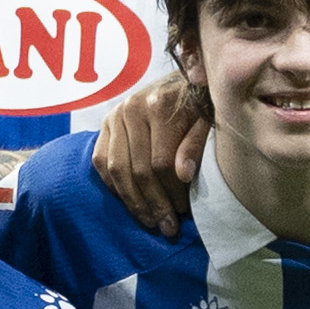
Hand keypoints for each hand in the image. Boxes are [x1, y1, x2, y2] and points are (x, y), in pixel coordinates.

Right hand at [96, 70, 209, 235]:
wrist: (183, 81)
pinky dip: (114, 185)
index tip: (184, 213)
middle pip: (138, 169)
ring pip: (117, 169)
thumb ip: (196, 145)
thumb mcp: (208, 121)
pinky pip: (101, 161)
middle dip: (154, 203)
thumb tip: (183, 174)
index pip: (161, 162)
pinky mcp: (105, 123)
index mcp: (161, 105)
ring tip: (149, 221)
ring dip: (133, 201)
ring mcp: (115, 115)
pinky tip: (130, 202)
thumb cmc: (200, 105)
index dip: (172, 192)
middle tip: (167, 227)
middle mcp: (132, 108)